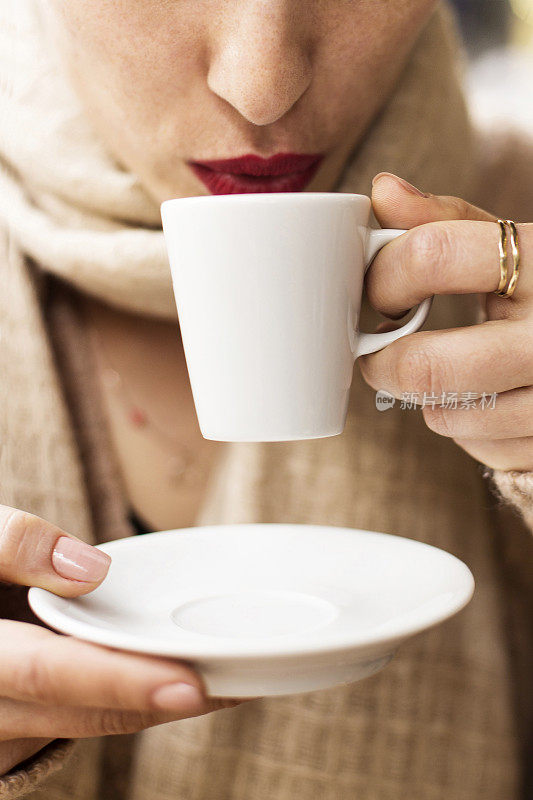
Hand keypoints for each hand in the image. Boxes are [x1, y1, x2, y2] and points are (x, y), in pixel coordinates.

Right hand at [0, 505, 243, 775]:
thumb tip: (89, 570)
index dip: (118, 683)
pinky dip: (136, 700)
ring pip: (91, 723)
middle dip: (163, 704)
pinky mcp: (30, 716)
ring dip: (158, 706)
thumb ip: (12, 546)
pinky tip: (186, 677)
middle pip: (85, 713)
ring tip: (234, 681)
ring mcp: (9, 721)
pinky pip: (87, 715)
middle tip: (242, 685)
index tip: (190, 686)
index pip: (47, 674)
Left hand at [359, 172, 532, 471]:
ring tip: (444, 371)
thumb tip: (382, 189)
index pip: (432, 255)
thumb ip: (449, 220)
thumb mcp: (520, 245)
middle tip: (378, 353)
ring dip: (427, 395)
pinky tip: (487, 398)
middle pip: (425, 365)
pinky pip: (476, 445)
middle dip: (380, 362)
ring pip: (444, 414)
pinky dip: (468, 424)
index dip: (384, 275)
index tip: (380, 291)